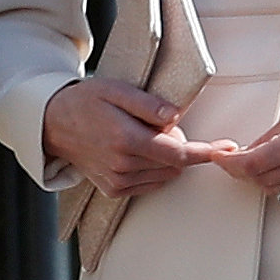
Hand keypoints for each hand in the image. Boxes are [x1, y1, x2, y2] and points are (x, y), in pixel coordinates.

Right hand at [42, 77, 235, 199]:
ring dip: (165, 158)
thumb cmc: (85, 102)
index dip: (205, 152)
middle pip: (175, 163)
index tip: (227, 148)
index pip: (179, 153)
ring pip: (165, 174)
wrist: (52, 124)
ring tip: (141, 136)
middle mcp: (123, 165)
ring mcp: (118, 181)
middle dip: (177, 145)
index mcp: (126, 140)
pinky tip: (135, 153)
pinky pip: (150, 183)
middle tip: (157, 124)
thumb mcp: (116, 90)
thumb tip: (176, 117)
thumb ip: (148, 104)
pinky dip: (153, 169)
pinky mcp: (114, 190)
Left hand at [213, 80, 279, 201]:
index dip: (229, 163)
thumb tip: (241, 154)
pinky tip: (278, 167)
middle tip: (231, 158)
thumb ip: (265, 140)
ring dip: (258, 177)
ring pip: (273, 188)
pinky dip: (279, 181)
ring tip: (254, 161)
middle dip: (240, 170)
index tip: (218, 157)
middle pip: (259, 179)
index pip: (251, 164)